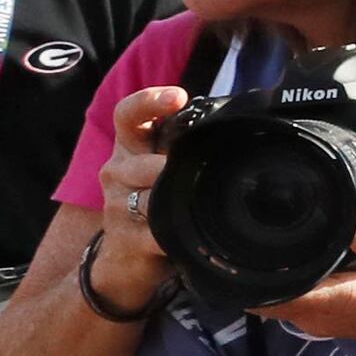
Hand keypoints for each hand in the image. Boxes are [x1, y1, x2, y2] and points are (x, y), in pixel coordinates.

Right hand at [90, 85, 191, 296]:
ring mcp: (117, 205)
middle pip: (142, 163)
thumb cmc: (152, 202)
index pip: (128, 115)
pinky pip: (156, 233)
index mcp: (129, 146)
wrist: (123, 258)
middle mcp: (117, 171)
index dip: (148, 102)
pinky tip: (190, 236)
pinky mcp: (125, 237)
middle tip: (188, 169)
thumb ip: (186, 145)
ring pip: (150, 198)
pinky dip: (176, 235)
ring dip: (173, 201)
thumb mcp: (163, 167)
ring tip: (195, 204)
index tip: (178, 96)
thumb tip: (238, 124)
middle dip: (168, 168)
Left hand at [252, 212, 355, 355]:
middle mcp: (325, 317)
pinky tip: (302, 261)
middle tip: (253, 235)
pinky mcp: (332, 319)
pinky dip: (291, 285)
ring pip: (280, 302)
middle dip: (258, 272)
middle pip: (269, 298)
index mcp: (341, 300)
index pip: (277, 297)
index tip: (238, 252)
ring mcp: (326, 322)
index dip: (252, 278)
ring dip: (275, 278)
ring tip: (274, 244)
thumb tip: (353, 216)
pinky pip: (296, 303)